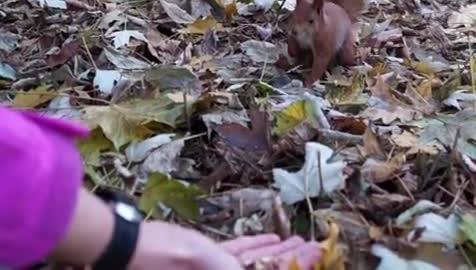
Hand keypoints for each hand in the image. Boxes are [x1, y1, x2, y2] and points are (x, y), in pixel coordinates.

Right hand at [128, 222, 321, 269]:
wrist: (133, 250)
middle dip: (292, 260)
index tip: (316, 251)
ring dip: (276, 252)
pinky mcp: (203, 260)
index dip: (297, 265)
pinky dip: (254, 247)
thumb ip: (239, 265)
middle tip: (314, 246)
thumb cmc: (172, 261)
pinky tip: (270, 238)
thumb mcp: (212, 265)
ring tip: (298, 241)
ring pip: (254, 263)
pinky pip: (235, 255)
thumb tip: (276, 263)